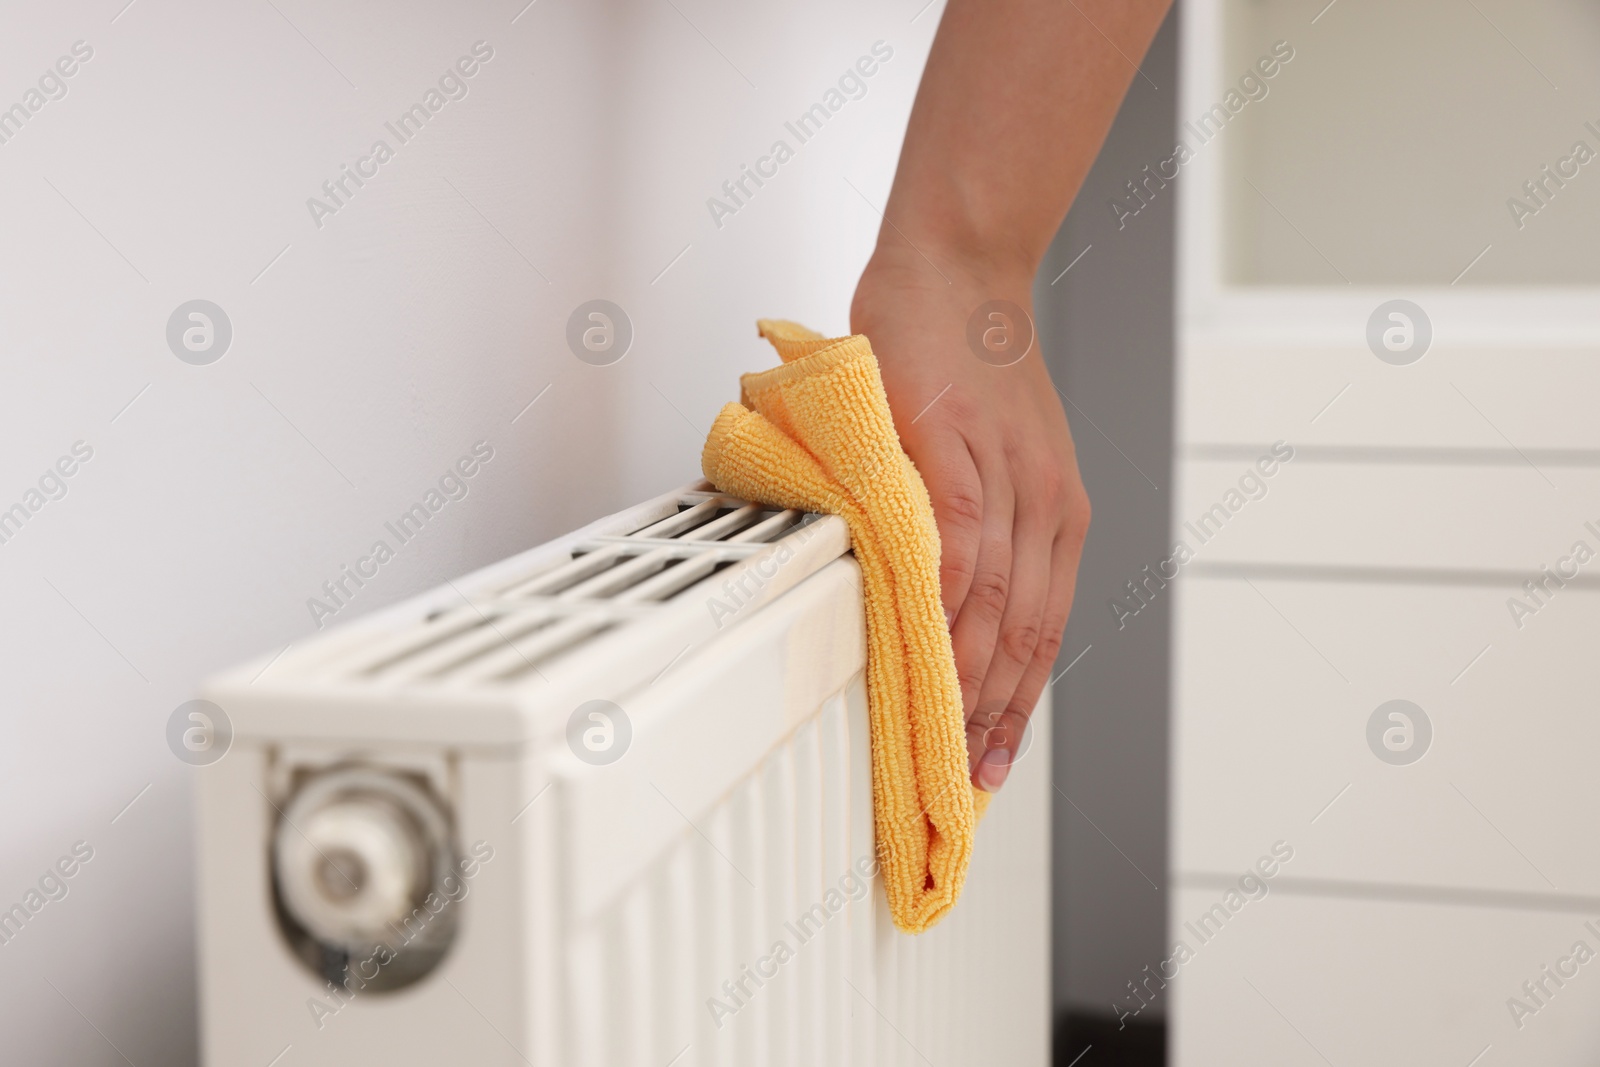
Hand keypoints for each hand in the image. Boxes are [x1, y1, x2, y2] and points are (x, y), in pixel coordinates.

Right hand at [851, 246, 1089, 792]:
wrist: (957, 268)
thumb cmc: (962, 363)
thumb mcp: (995, 456)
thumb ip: (977, 528)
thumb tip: (937, 608)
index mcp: (1059, 514)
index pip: (1044, 635)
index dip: (1018, 709)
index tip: (990, 765)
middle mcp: (1048, 504)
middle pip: (1028, 635)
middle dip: (993, 715)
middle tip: (960, 775)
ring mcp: (1007, 475)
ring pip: (995, 600)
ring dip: (965, 675)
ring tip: (935, 733)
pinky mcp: (958, 445)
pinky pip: (957, 541)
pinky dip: (942, 601)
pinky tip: (924, 647)